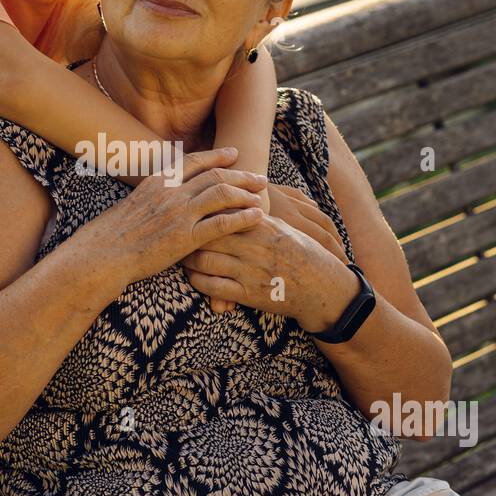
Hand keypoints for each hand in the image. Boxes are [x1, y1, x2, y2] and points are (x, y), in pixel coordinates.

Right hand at [80, 146, 269, 291]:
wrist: (104, 253)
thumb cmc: (114, 233)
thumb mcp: (133, 202)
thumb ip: (153, 193)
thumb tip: (162, 189)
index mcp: (158, 181)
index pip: (194, 161)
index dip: (217, 156)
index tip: (234, 154)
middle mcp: (171, 192)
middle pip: (214, 175)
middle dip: (241, 175)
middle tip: (259, 178)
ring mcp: (179, 214)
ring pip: (222, 194)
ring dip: (245, 193)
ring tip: (261, 196)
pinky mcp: (185, 238)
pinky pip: (221, 224)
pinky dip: (242, 218)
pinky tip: (256, 217)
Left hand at [182, 187, 354, 329]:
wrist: (322, 288)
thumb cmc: (302, 253)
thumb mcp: (283, 228)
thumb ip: (257, 216)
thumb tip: (235, 200)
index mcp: (262, 225)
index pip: (222, 211)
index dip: (201, 210)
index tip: (186, 209)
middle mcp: (255, 247)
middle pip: (208, 234)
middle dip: (187, 234)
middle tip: (173, 233)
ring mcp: (251, 271)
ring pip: (206, 261)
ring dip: (188, 259)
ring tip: (179, 255)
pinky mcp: (249, 295)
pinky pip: (214, 287)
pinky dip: (198, 281)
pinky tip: (192, 277)